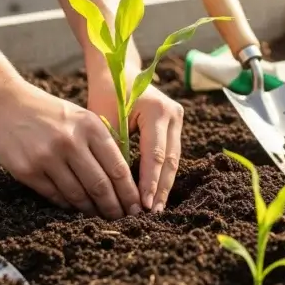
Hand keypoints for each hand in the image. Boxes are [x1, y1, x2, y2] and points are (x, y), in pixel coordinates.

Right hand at [0, 80, 140, 218]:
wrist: (4, 104)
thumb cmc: (50, 113)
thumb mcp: (81, 118)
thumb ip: (102, 143)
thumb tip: (124, 181)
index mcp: (90, 126)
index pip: (117, 167)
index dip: (129, 192)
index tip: (137, 207)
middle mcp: (70, 141)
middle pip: (100, 185)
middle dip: (114, 207)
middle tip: (123, 219)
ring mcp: (47, 156)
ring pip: (77, 195)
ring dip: (91, 210)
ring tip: (101, 217)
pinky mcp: (27, 170)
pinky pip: (55, 195)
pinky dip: (68, 205)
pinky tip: (76, 208)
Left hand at [86, 69, 184, 213]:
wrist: (117, 70)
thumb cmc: (106, 94)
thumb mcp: (106, 123)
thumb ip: (116, 151)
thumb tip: (120, 187)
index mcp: (157, 110)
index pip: (154, 154)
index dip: (149, 182)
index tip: (142, 205)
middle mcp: (173, 114)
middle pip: (169, 160)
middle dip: (159, 189)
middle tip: (151, 214)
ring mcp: (178, 118)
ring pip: (173, 159)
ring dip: (163, 184)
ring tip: (155, 208)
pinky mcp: (176, 124)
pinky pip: (170, 153)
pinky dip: (162, 173)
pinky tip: (155, 193)